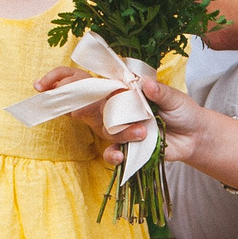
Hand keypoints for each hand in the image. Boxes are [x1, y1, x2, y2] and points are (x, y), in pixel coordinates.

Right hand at [34, 67, 237, 185]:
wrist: (195, 137)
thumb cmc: (183, 111)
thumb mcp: (175, 98)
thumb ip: (159, 92)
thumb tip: (145, 85)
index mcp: (121, 89)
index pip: (85, 81)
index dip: (60, 81)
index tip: (42, 85)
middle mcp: (114, 108)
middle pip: (87, 106)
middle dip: (78, 107)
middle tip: (76, 109)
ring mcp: (117, 128)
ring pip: (103, 130)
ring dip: (119, 133)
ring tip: (142, 133)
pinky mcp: (125, 148)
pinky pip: (110, 153)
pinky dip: (113, 155)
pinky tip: (119, 157)